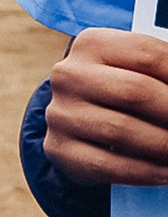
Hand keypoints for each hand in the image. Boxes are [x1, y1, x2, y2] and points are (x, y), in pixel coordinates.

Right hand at [44, 27, 167, 184]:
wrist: (81, 116)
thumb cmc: (126, 87)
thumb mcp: (143, 69)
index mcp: (93, 44)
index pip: (149, 55)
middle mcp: (69, 75)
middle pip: (135, 91)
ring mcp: (60, 113)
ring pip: (121, 131)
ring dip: (164, 146)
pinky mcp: (59, 148)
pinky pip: (108, 165)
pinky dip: (146, 172)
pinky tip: (167, 172)